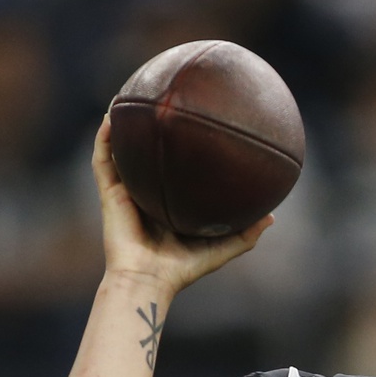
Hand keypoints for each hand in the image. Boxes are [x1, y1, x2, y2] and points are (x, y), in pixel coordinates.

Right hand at [92, 113, 271, 294]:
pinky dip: (104, 137)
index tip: (194, 125)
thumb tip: (272, 216)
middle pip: (146, 155)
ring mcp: (126, 192)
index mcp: (168, 203)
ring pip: (120, 150)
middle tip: (162, 101)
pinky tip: (111, 115)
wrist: (150, 280)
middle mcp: (146, 193)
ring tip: (127, 95)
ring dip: (121, 124)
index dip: (181, 149)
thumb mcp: (222, 247)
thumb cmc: (183, 269)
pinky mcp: (109, 193)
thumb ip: (246, 233)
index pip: (174, 170)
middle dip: (151, 129)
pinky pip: (103, 160)